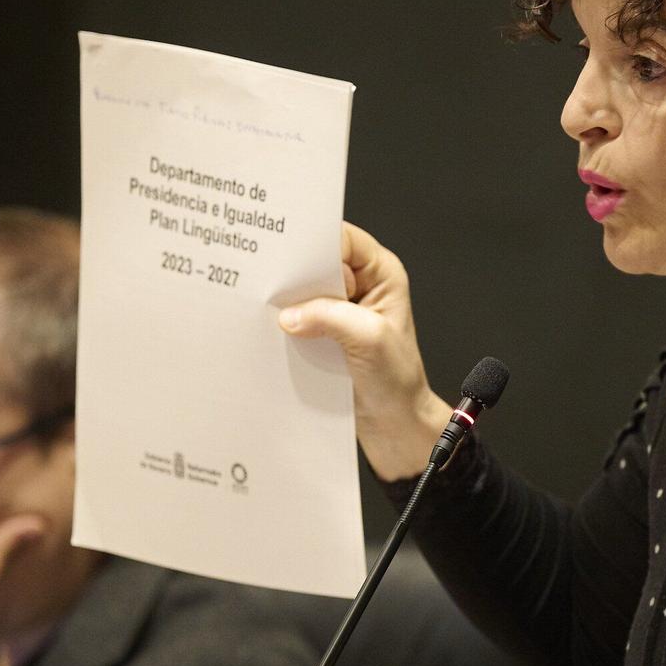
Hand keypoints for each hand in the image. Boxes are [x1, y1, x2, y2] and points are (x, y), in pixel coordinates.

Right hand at [278, 221, 452, 480]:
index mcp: (382, 274)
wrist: (395, 425)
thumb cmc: (398, 383)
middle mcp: (362, 286)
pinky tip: (272, 330)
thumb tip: (291, 313)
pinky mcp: (326, 334)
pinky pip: (300, 318)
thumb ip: (331, 318)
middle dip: (296, 272)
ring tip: (267, 306)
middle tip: (270, 280)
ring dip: (288, 300)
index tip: (287, 251)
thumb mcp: (370, 341)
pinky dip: (287, 324)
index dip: (316, 242)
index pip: (343, 240)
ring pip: (306, 291)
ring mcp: (342, 311)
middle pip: (319, 263)